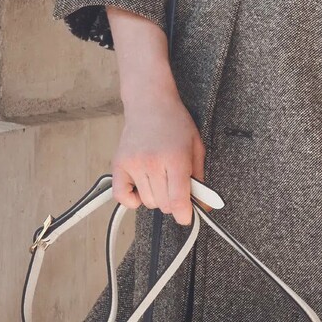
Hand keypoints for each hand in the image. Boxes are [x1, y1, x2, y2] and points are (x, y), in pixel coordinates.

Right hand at [113, 90, 205, 225]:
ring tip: (159, 179)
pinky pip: (122, 197)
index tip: (186, 217)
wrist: (149, 103)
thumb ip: (200, 179)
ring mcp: (133, 164)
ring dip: (156, 197)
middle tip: (175, 186)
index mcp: (176, 159)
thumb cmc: (175, 124)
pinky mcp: (118, 164)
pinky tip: (141, 187)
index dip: (184, 215)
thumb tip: (203, 206)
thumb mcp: (196, 148)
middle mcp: (153, 163)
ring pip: (147, 202)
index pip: (178, 200)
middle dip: (173, 202)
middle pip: (164, 204)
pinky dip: (132, 199)